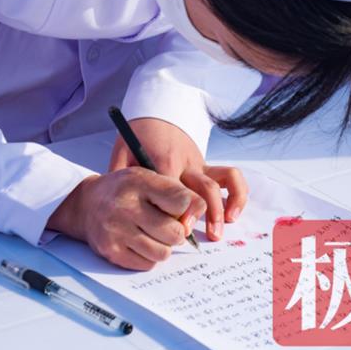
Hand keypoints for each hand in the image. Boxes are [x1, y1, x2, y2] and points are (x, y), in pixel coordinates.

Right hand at [46, 168, 205, 269]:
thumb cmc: (125, 191)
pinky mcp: (111, 251)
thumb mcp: (148, 178)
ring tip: (151, 234)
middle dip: (176, 232)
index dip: (186, 209)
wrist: (86, 205)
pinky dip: (148, 257)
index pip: (182, 201)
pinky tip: (138, 243)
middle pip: (175, 233)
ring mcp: (116, 230)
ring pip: (163, 252)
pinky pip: (147, 264)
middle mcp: (125, 205)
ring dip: (163, 246)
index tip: (178, 209)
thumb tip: (194, 219)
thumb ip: (176, 192)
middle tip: (165, 225)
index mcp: (139, 181)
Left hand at [108, 117, 246, 239]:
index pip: (173, 190)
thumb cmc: (138, 136)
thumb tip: (113, 205)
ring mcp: (199, 165)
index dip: (174, 213)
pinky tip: (233, 214)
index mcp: (164, 160)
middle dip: (199, 214)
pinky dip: (237, 196)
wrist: (158, 114)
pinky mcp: (207, 167)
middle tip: (190, 236)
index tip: (172, 230)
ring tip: (216, 234)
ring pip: (219, 185)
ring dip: (220, 210)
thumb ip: (118, 175)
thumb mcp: (122, 151)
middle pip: (200, 189)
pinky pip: (231, 178)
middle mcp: (186, 163)